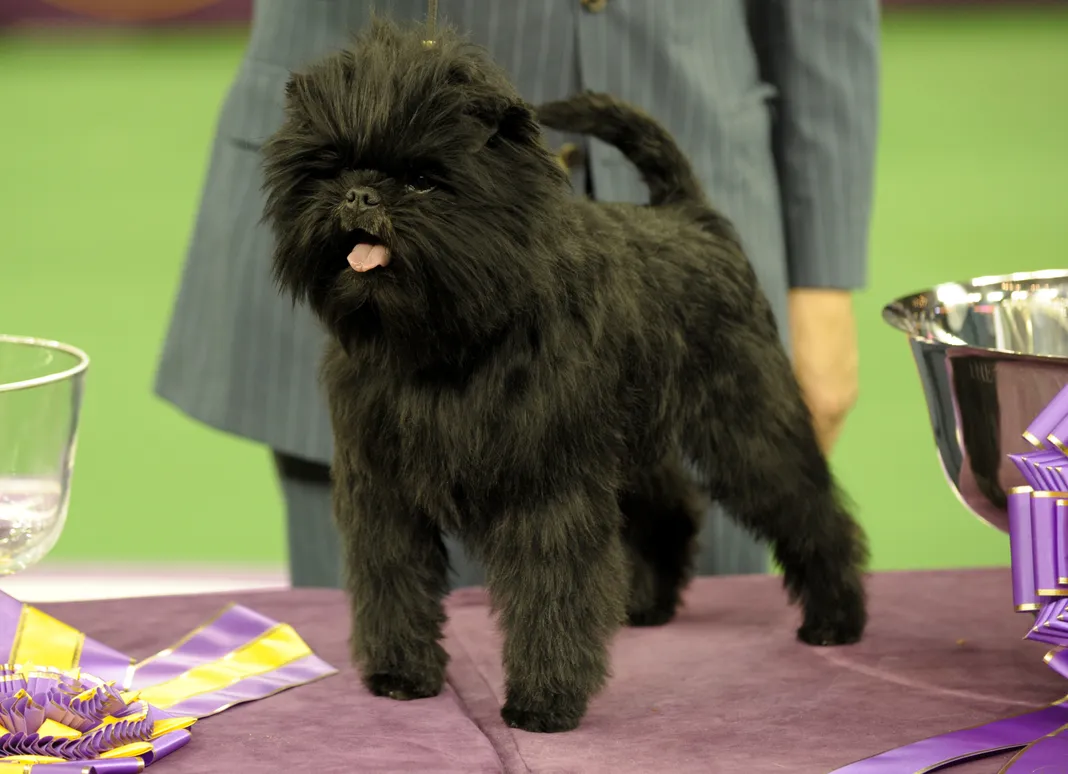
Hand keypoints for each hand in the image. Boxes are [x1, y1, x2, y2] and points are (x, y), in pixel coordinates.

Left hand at [787, 289, 858, 454]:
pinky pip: (836, 398)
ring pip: (833, 416)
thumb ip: (790, 403)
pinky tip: (806, 403)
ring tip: (792, 428)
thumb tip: (785, 424)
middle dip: (812, 442)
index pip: (820, 444)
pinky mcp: (850, 369)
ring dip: (817, 424)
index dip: (806, 453)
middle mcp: (844, 400)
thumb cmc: (798, 336)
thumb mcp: (789, 374)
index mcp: (828, 405)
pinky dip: (823, 407)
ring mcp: (849, 384)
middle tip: (785, 447)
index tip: (787, 461)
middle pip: (829, 433)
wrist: (821, 299)